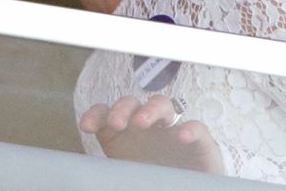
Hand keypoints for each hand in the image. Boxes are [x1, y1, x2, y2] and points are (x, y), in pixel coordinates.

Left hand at [79, 94, 223, 173]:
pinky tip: (181, 137)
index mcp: (124, 132)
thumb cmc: (151, 178)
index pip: (105, 114)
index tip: (86, 126)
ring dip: (150, 109)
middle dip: (121, 109)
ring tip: (141, 122)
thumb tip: (91, 178)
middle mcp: (146, 125)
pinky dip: (190, 129)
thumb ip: (111, 171)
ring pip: (162, 104)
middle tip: (116, 123)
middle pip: (131, 103)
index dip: (95, 116)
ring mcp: (172, 129)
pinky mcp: (199, 141)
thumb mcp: (126, 174)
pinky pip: (197, 127)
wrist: (187, 187)